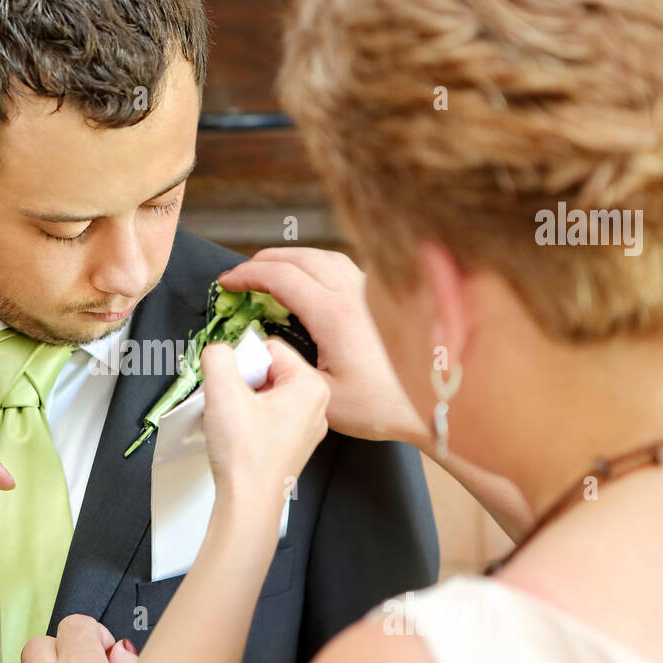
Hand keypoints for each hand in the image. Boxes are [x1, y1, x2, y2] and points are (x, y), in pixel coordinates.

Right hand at [200, 336, 329, 509]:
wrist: (248, 503)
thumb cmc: (245, 456)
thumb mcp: (223, 392)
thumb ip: (218, 357)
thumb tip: (218, 350)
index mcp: (311, 386)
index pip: (270, 348)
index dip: (242, 361)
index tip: (230, 384)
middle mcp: (316, 405)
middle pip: (270, 370)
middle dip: (242, 381)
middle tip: (229, 403)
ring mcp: (306, 427)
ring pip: (267, 394)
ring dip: (242, 400)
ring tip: (232, 421)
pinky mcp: (292, 443)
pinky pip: (268, 415)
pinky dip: (249, 418)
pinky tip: (238, 434)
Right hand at [219, 248, 427, 443]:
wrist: (434, 405)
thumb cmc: (383, 407)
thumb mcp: (322, 394)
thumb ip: (287, 365)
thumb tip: (268, 342)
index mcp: (333, 315)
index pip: (280, 277)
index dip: (247, 275)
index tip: (228, 282)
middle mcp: (353, 294)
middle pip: (299, 257)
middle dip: (263, 260)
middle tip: (242, 274)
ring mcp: (370, 292)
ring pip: (323, 256)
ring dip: (291, 259)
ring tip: (271, 271)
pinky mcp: (382, 298)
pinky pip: (342, 266)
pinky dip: (316, 266)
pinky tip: (311, 280)